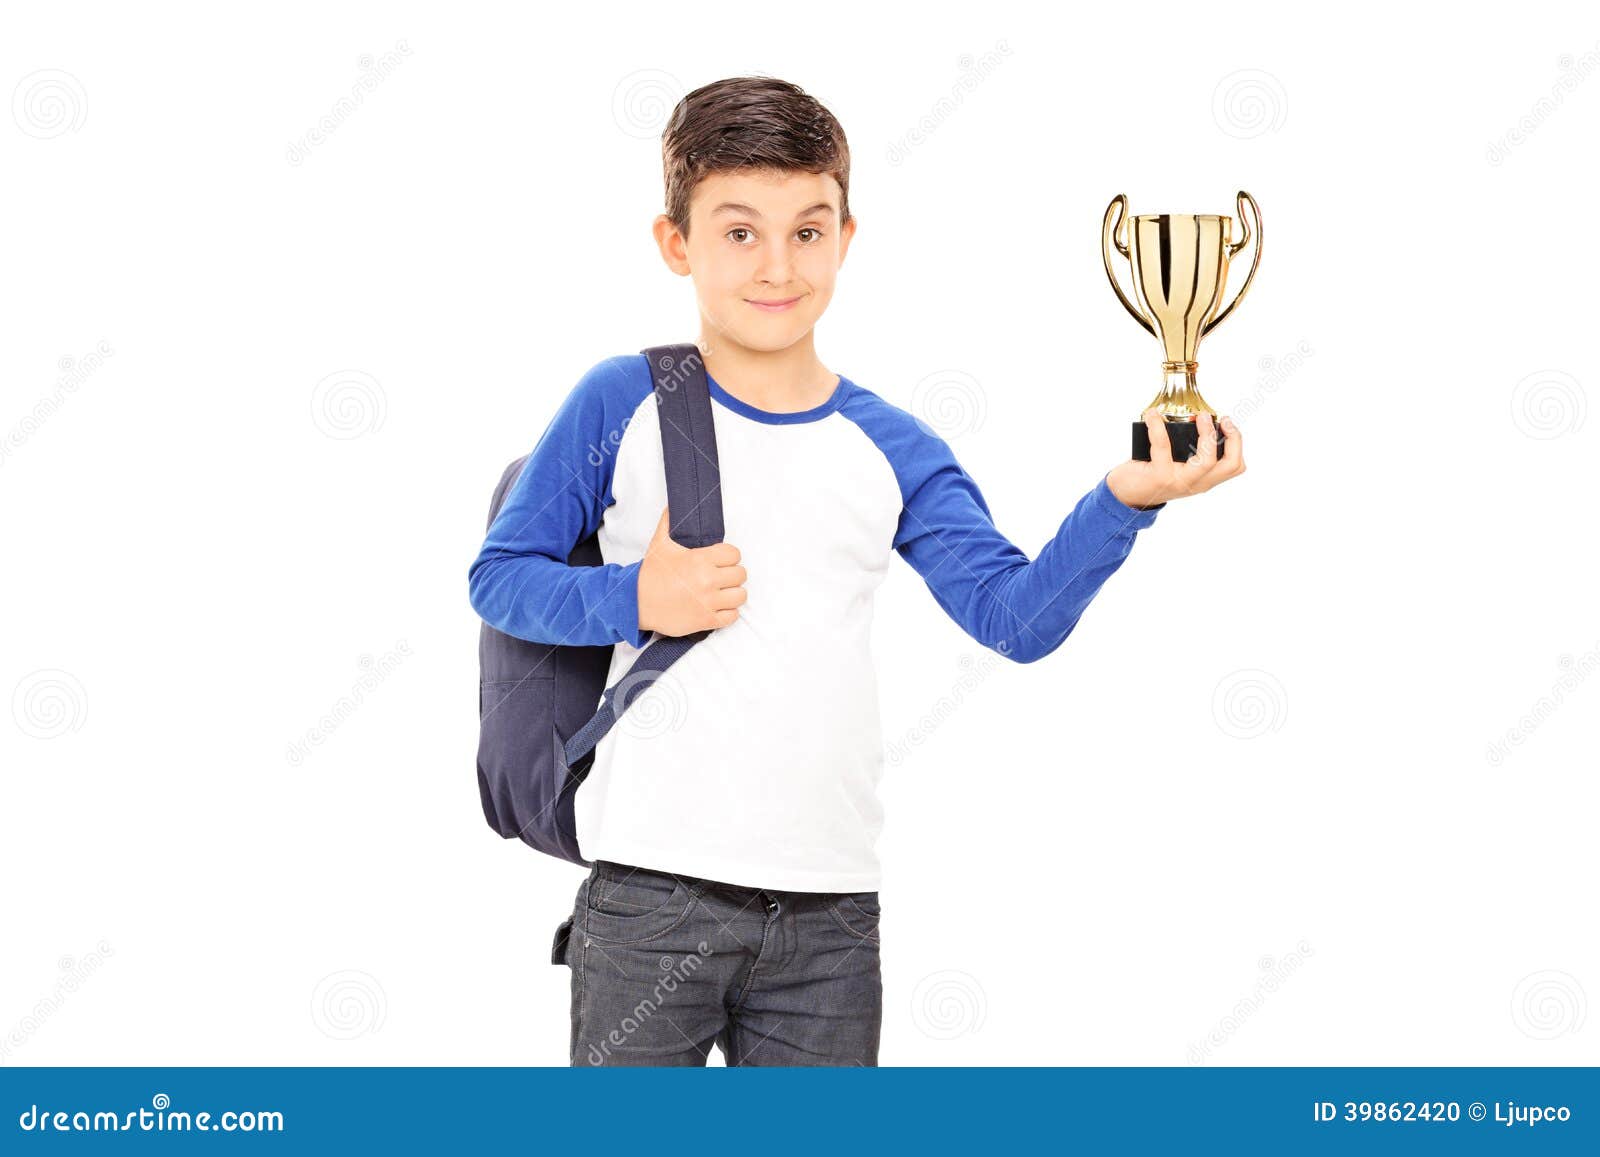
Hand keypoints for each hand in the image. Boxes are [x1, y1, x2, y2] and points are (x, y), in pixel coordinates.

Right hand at [636, 506, 747, 635]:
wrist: (636, 603)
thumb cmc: (650, 574)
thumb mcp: (659, 544)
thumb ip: (668, 522)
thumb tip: (672, 505)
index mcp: (700, 560)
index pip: (734, 554)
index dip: (729, 556)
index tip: (721, 561)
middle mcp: (707, 580)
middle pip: (741, 574)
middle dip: (732, 574)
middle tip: (721, 576)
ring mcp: (708, 602)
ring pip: (740, 595)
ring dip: (733, 593)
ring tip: (722, 592)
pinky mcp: (706, 620)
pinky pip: (732, 616)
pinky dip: (728, 612)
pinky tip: (718, 607)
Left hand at [1105, 410, 1245, 508]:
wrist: (1124, 495)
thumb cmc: (1151, 474)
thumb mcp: (1177, 467)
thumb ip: (1189, 451)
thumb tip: (1195, 417)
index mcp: (1203, 480)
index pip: (1234, 467)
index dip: (1237, 443)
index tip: (1227, 423)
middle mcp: (1195, 484)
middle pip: (1230, 465)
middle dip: (1232, 438)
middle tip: (1221, 419)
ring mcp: (1179, 482)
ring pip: (1206, 461)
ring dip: (1206, 434)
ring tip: (1199, 416)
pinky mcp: (1159, 476)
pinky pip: (1163, 446)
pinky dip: (1157, 426)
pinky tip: (1152, 415)